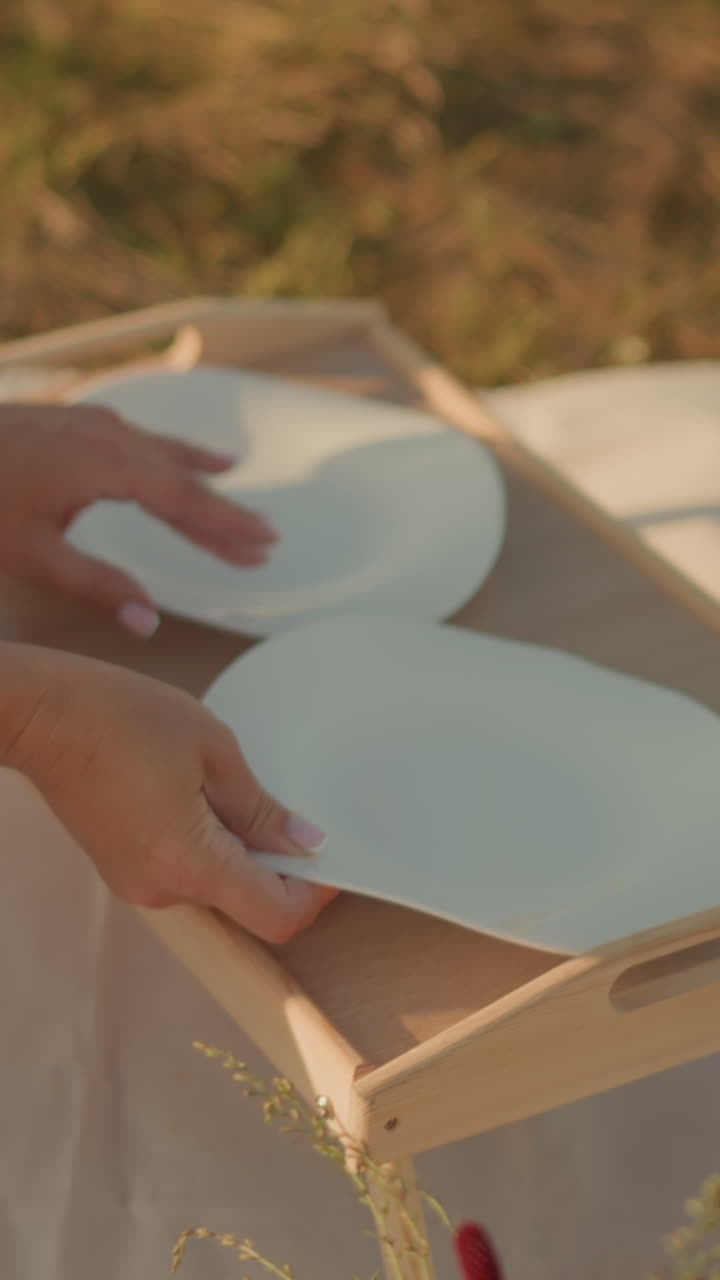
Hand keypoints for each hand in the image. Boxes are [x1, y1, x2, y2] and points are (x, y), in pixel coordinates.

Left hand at [0, 402, 277, 635]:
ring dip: (202, 482)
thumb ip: (94, 586)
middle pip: (182, 477)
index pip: (182, 499)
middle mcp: (105, 437)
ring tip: (240, 493)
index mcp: (101, 467)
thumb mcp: (31, 553)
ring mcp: (90, 423)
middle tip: (264, 540)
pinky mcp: (75, 421)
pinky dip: (174, 454)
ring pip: (163, 454)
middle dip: (223, 512)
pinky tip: (185, 456)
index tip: (260, 546)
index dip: (224, 526)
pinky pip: (142, 438)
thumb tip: (147, 622)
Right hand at [1, 643, 333, 942]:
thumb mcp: (212, 748)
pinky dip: (206, 843)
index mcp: (191, 864)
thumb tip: (303, 842)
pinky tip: (197, 791)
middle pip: (248, 901)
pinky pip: (184, 869)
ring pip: (216, 883)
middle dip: (277, 863)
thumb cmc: (118, 718)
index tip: (331, 861)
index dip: (315, 894)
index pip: (277, 916)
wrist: (40, 713)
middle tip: (287, 806)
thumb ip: (261, 807)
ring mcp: (138, 882)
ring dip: (239, 848)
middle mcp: (163, 889)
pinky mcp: (124, 868)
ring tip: (227, 784)